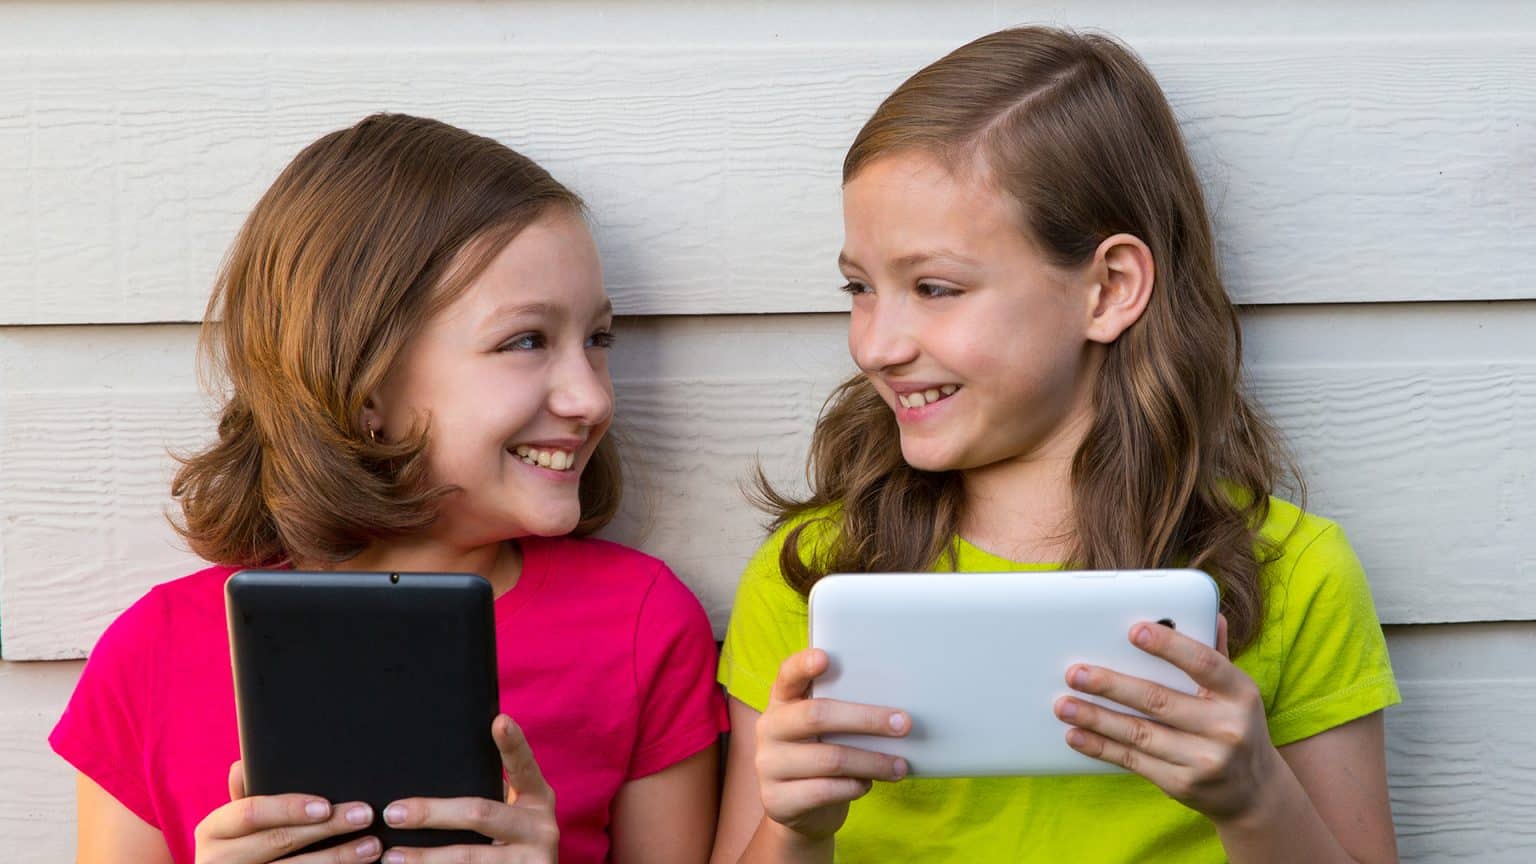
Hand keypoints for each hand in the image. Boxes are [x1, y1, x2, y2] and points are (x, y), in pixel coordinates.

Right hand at [194, 761, 380, 862]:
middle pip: (280, 841)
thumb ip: (244, 797)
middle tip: (365, 816)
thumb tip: (242, 765)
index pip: (251, 813)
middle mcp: (218, 859)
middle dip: (327, 828)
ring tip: (372, 846)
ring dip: (339, 858)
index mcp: (212, 830)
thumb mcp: (232, 824)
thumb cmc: (236, 846)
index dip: (289, 808)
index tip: (326, 805)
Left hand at [378, 714, 559, 862]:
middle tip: (393, 812)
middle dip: (433, 813)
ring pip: (469, 857)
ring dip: (425, 857)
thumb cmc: (512, 841)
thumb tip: (427, 783)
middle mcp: (541, 827)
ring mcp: (532, 859)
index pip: (524, 766)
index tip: (499, 721)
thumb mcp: (512, 815)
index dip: (513, 744)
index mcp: (537, 799)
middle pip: (481, 813)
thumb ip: (488, 796)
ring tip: (392, 855)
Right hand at [755, 648, 910, 842]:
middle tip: (904, 724)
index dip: (803, 665)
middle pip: (817, 715)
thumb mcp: (827, 730)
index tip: (825, 657)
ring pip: (830, 759)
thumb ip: (844, 713)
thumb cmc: (823, 756)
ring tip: (899, 765)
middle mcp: (769, 728)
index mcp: (782, 701)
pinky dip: (854, 786)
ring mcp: (768, 765)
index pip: (787, 675)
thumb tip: (896, 712)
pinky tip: (867, 784)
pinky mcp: (776, 799)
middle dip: (867, 719)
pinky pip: (824, 791)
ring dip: (872, 762)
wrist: (800, 809)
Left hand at [1053, 615, 1282, 822]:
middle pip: (1158, 700)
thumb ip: (1216, 653)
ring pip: (1139, 733)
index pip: (1203, 662)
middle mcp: (1226, 727)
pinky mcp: (1182, 784)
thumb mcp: (1236, 691)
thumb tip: (1208, 611)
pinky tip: (1076, 735)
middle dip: (1111, 684)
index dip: (1168, 645)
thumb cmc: (1235, 725)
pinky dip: (1100, 747)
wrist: (1254, 792)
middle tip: (1075, 672)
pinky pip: (1133, 761)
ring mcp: (1205, 759)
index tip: (1134, 631)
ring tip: (1064, 704)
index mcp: (1240, 693)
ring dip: (1096, 717)